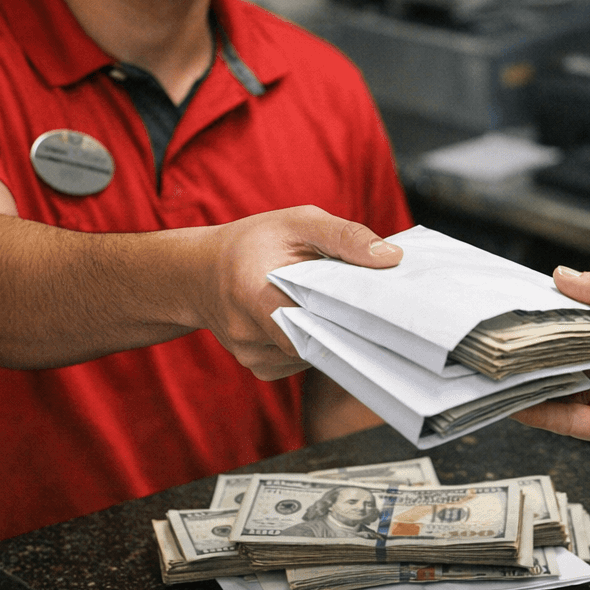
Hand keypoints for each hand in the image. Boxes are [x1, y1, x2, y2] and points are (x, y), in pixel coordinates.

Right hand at [200, 206, 401, 380]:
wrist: (198, 273)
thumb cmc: (252, 242)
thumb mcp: (297, 222)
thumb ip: (343, 236)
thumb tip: (391, 258)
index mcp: (254, 293)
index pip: (313, 323)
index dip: (347, 317)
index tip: (374, 306)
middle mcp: (248, 333)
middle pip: (316, 343)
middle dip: (343, 324)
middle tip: (363, 304)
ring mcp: (251, 355)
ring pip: (310, 355)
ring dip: (327, 333)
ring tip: (328, 304)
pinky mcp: (257, 367)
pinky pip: (299, 363)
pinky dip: (312, 343)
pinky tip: (310, 319)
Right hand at [512, 267, 589, 460]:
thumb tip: (563, 275)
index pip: (570, 318)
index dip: (543, 312)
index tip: (512, 302)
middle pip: (556, 353)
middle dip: (528, 345)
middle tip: (494, 333)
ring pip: (553, 385)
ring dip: (526, 377)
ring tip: (494, 365)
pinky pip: (562, 419)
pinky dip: (536, 411)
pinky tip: (514, 400)